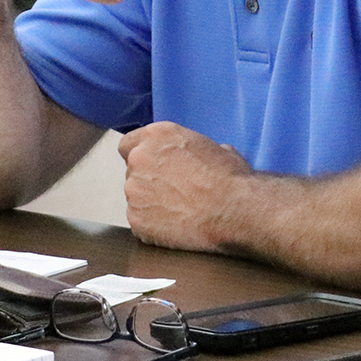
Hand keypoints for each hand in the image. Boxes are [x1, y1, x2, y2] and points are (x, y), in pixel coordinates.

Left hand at [119, 122, 251, 251]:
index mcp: (156, 135)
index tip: (152, 167)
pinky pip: (139, 221)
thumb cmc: (229, 177)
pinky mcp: (136, 219)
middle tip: (172, 191)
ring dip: (150, 202)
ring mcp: (134, 190)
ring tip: (177, 210)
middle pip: (132, 171)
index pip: (128, 144)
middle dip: (148, 180)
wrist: (232, 209)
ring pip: (135, 196)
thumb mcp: (214, 146)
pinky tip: (175, 225)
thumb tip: (196, 157)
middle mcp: (139, 158)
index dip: (142, 156)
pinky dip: (152, 225)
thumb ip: (190, 148)